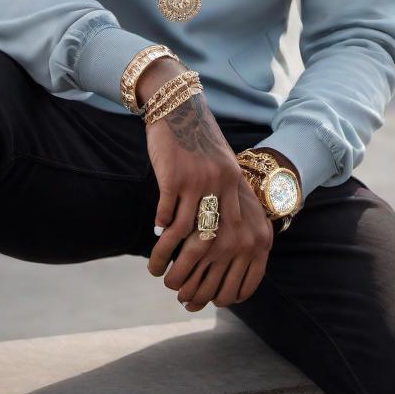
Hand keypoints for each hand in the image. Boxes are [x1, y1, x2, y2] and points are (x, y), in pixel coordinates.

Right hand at [142, 73, 272, 309]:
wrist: (178, 105)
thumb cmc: (197, 140)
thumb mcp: (220, 166)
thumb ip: (223, 196)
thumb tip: (219, 237)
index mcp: (235, 184)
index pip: (239, 235)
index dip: (231, 265)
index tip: (218, 288)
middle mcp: (221, 184)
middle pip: (212, 240)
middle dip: (196, 270)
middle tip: (180, 287)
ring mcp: (198, 180)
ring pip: (184, 231)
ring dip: (167, 255)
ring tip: (155, 269)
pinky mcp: (174, 174)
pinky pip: (166, 211)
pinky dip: (160, 228)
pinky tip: (154, 235)